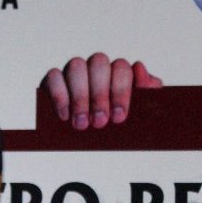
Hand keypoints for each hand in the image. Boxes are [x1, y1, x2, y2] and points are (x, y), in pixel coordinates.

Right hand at [41, 53, 162, 129]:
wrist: (99, 139)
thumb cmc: (122, 125)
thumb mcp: (141, 114)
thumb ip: (147, 93)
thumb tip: (140, 69)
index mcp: (119, 72)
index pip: (121, 68)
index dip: (120, 91)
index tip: (119, 117)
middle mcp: (97, 68)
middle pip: (98, 63)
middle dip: (99, 94)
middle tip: (100, 122)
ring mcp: (76, 72)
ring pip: (76, 66)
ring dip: (80, 96)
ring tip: (81, 123)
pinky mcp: (55, 80)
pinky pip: (54, 76)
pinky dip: (59, 95)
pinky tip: (65, 115)